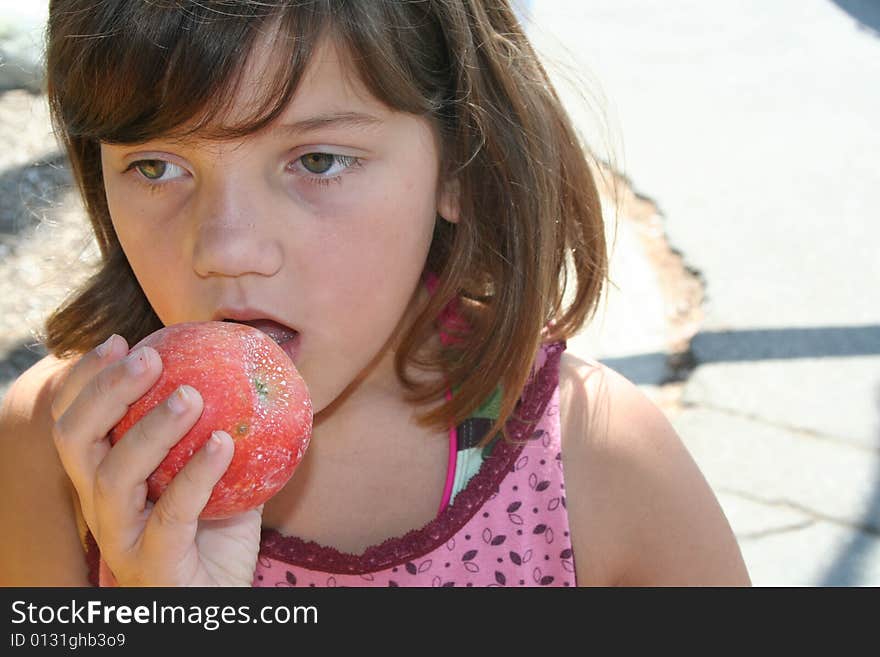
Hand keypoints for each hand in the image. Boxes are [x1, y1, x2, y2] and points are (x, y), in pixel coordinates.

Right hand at [51, 334, 262, 585]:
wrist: (218, 602)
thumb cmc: (215, 536)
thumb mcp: (219, 474)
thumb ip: (224, 430)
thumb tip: (258, 374)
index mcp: (107, 478)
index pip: (75, 423)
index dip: (86, 380)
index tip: (121, 341)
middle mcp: (101, 506)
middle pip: (75, 441)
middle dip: (104, 391)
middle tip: (148, 356)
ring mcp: (121, 537)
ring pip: (112, 476)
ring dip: (149, 429)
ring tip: (190, 396)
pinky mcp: (152, 562)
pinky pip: (170, 515)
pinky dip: (195, 475)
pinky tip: (224, 444)